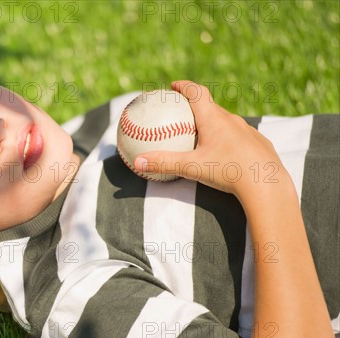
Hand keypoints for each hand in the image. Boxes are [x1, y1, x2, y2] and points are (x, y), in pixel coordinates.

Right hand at [134, 80, 290, 199]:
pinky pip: (240, 137)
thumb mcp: (191, 168)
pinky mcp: (260, 144)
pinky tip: (226, 153)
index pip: (197, 93)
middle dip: (197, 106)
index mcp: (213, 119)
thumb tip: (137, 163)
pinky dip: (229, 139)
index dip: (184, 86)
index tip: (174, 85)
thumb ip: (164, 163)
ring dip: (214, 123)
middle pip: (212, 107)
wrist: (267, 184)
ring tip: (203, 133)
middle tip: (183, 111)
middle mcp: (232, 120)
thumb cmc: (227, 171)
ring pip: (227, 122)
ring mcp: (248, 131)